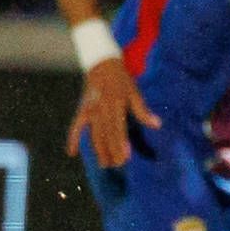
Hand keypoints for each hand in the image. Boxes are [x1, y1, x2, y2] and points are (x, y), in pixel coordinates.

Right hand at [66, 56, 160, 171]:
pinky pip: (76, 126)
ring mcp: (90, 110)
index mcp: (116, 104)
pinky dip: (73, 139)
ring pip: (93, 134)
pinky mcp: (82, 110)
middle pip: (106, 134)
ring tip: (104, 164)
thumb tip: (158, 124)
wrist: (102, 64)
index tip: (125, 157)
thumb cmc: (122, 80)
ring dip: (98, 150)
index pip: (118, 128)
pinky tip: (72, 153)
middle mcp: (101, 108)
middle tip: (117, 166)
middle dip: (111, 151)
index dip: (121, 143)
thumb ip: (143, 110)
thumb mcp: (134, 92)